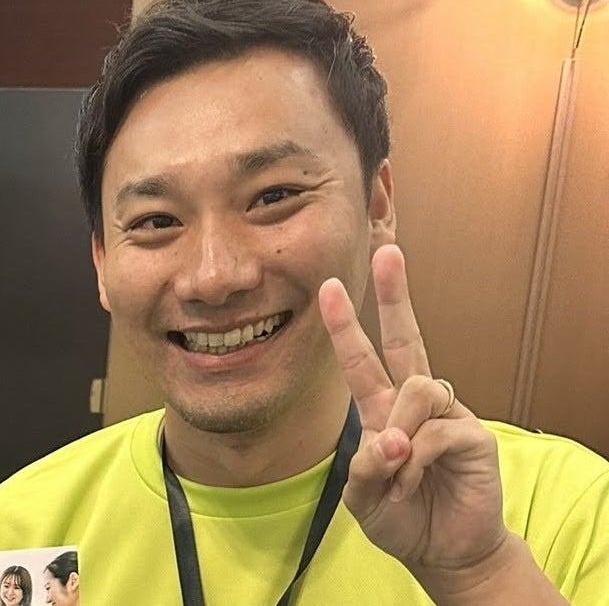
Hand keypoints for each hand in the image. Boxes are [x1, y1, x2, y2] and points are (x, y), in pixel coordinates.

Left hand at [318, 245, 507, 579]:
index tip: (329, 287)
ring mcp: (446, 414)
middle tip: (389, 252)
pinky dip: (415, 461)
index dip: (345, 325)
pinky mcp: (473, 435)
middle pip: (405, 339)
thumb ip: (365, 467)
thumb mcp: (363, 496)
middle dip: (395, 295)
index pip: (362, 359)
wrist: (443, 551)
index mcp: (382, 409)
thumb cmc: (401, 516)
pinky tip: (414, 482)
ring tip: (396, 469)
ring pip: (415, 389)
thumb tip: (390, 440)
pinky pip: (436, 430)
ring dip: (397, 432)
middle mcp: (414, 403)